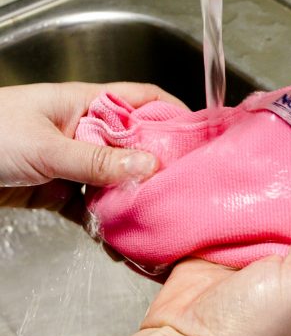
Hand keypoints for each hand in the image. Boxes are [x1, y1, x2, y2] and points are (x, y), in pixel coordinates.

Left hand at [0, 82, 186, 221]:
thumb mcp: (47, 145)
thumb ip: (97, 159)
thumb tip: (149, 165)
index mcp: (86, 103)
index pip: (142, 98)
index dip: (172, 111)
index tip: (197, 135)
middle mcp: (85, 130)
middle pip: (134, 143)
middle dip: (159, 162)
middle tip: (184, 184)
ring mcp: (73, 161)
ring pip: (115, 177)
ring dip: (132, 196)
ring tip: (157, 214)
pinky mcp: (59, 190)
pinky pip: (91, 205)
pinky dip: (105, 221)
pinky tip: (121, 236)